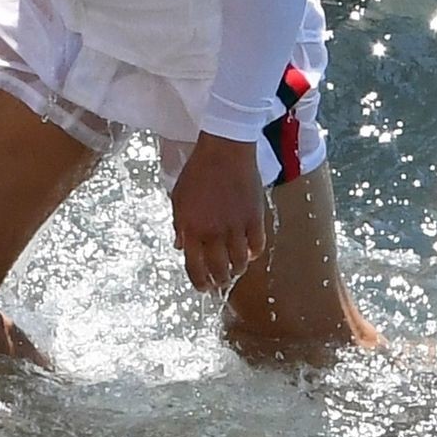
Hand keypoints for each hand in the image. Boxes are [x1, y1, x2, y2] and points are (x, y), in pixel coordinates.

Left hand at [170, 134, 265, 292]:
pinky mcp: (255, 218)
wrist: (225, 149)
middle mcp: (214, 233)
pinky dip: (253, 254)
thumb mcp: (178, 196)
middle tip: (220, 282)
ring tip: (234, 269)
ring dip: (236, 270)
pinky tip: (249, 252)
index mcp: (192, 229)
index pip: (195, 268)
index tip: (203, 287)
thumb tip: (179, 246)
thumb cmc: (198, 170)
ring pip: (239, 263)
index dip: (199, 282)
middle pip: (219, 271)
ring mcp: (236, 227)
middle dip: (219, 281)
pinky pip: (257, 246)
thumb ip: (179, 225)